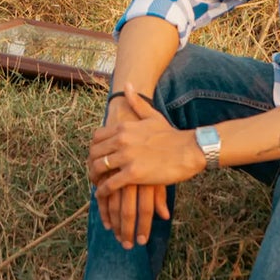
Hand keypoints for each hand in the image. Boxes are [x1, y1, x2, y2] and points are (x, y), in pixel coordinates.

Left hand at [88, 90, 204, 248]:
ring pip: (98, 168)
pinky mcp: (133, 174)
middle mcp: (121, 140)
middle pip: (94, 153)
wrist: (189, 150)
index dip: (93, 149)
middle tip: (94, 174)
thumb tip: (127, 85)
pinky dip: (103, 191)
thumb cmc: (171, 135)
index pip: (96, 138)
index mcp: (123, 127)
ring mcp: (126, 157)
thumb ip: (136, 102)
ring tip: (97, 185)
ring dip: (95, 178)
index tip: (96, 158)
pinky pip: (109, 184)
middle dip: (91, 164)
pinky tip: (104, 194)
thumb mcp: (152, 115)